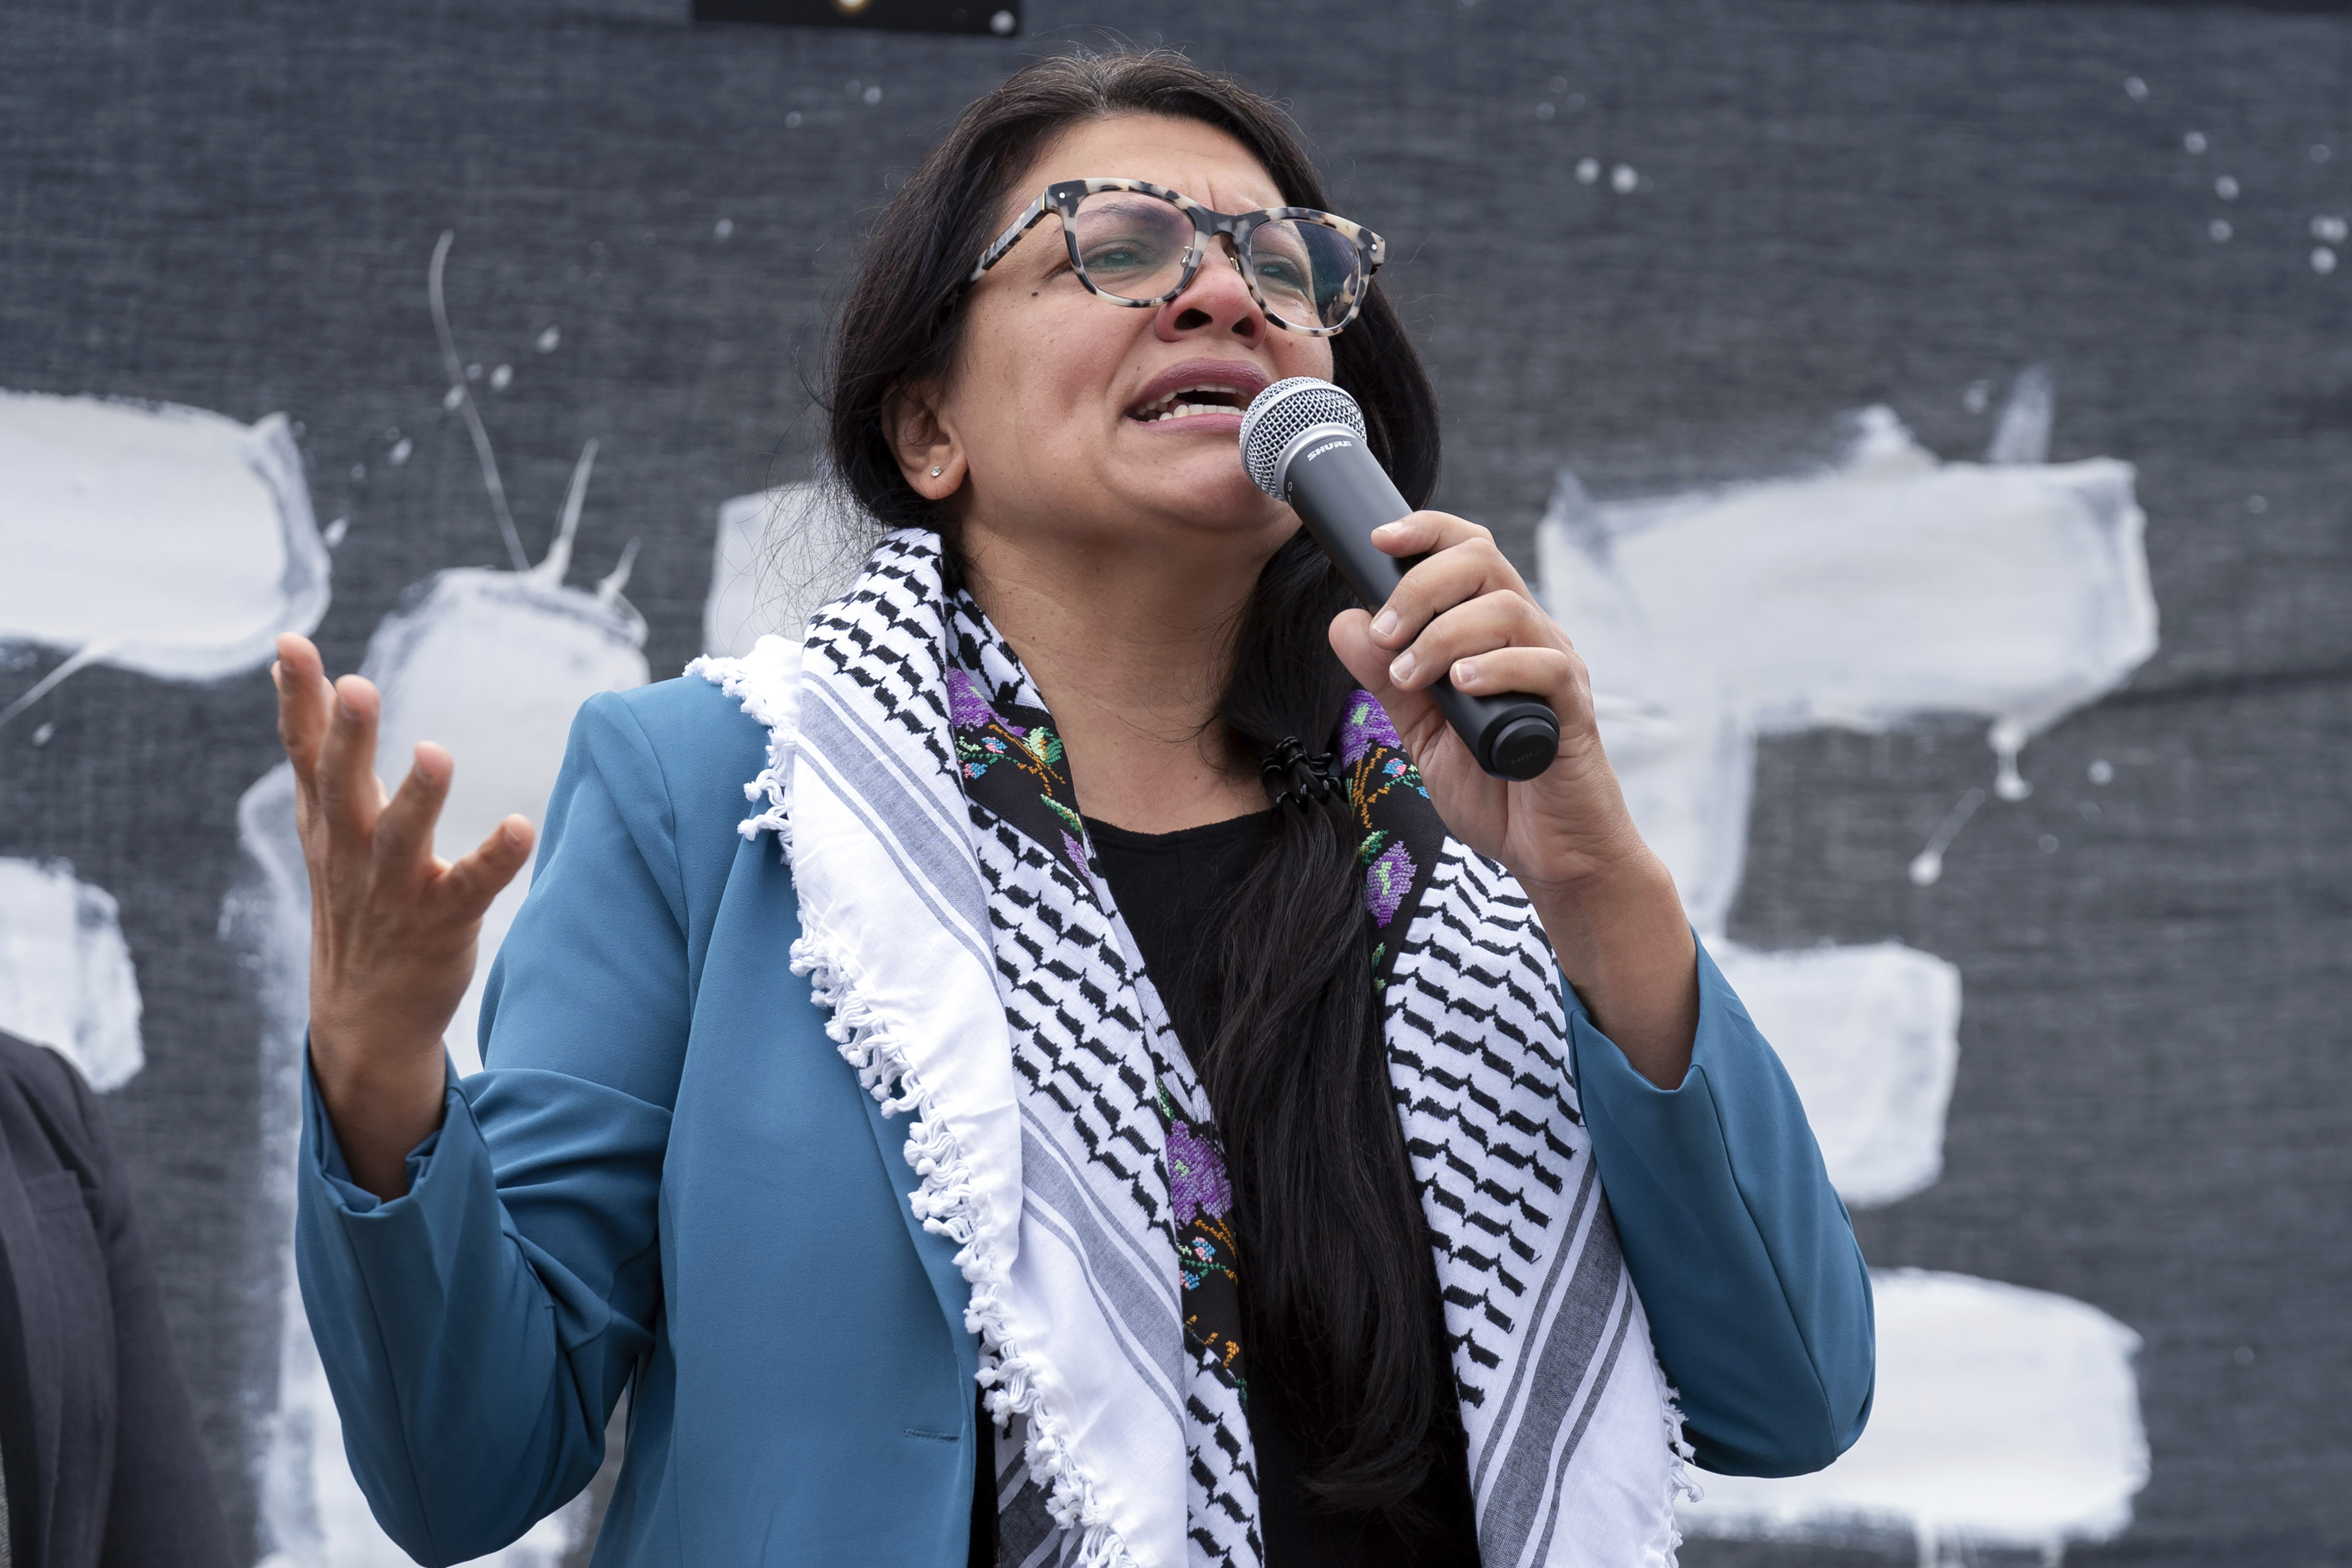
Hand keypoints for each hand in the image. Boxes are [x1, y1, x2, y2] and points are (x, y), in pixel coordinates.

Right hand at [273, 632, 535, 1196]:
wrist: (364, 1014)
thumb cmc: (353, 898)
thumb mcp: (325, 825)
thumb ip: (317, 750)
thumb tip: (299, 670)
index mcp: (327, 822)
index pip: (305, 752)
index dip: (298, 699)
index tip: (292, 644)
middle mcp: (352, 852)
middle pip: (343, 786)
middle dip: (346, 737)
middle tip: (355, 684)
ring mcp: (395, 890)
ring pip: (402, 837)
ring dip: (418, 796)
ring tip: (435, 752)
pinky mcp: (442, 922)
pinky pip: (471, 886)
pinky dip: (495, 858)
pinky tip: (519, 826)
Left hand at [1325, 513, 1698, 1085]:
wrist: (1547, 853)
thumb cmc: (1493, 787)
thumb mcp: (1421, 731)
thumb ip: (1385, 679)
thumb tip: (1344, 621)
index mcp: (1490, 632)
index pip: (1466, 551)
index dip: (1425, 532)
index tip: (1377, 541)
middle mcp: (1528, 636)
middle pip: (1482, 560)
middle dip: (1419, 586)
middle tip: (1385, 635)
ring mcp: (1554, 668)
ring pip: (1506, 608)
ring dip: (1443, 634)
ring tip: (1410, 677)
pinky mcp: (1573, 709)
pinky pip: (1543, 666)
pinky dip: (1497, 667)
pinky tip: (1462, 687)